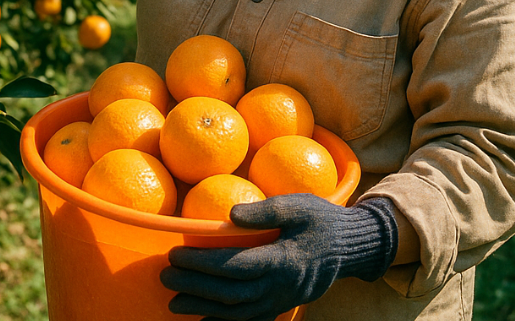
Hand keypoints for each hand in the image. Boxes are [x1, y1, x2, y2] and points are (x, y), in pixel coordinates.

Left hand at [160, 194, 397, 320]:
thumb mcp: (299, 205)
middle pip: (230, 294)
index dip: (203, 264)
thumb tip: (228, 216)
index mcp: (283, 261)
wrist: (351, 247)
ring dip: (203, 308)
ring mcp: (281, 301)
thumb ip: (265, 211)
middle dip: (194, 287)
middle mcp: (280, 288)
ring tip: (173, 301)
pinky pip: (250, 320)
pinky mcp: (282, 305)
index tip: (176, 254)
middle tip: (164, 276)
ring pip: (236, 313)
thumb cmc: (322, 219)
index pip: (234, 266)